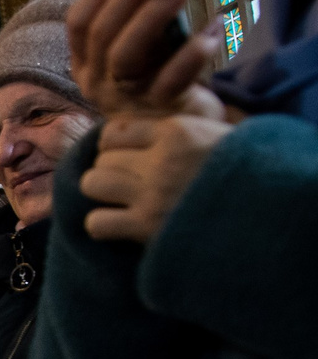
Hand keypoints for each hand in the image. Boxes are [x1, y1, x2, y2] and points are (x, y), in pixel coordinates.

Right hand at [66, 0, 228, 120]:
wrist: (178, 138)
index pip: (79, 21)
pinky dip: (195, 50)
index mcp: (86, 64)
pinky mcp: (158, 111)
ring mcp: (124, 98)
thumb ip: (138, 19)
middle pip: (102, 32)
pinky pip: (171, 79)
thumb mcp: (140, 50)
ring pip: (125, 53)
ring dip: (152, 13)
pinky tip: (215, 26)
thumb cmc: (161, 83)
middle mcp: (97, 82)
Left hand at [81, 113, 234, 244]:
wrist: (266, 209)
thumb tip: (136, 132)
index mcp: (177, 131)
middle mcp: (160, 159)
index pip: (113, 131)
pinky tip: (120, 225)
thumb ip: (176, 131)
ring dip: (102, 195)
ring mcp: (151, 194)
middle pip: (101, 158)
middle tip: (127, 184)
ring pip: (93, 184)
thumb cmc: (241, 170)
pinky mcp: (146, 227)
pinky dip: (103, 225)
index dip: (113, 146)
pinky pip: (96, 222)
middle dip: (109, 171)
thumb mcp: (215, 134)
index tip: (126, 158)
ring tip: (122, 202)